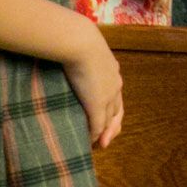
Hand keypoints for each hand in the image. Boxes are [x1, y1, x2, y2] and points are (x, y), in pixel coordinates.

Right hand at [64, 22, 124, 149]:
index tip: (106, 119)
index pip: (116, 94)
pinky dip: (96, 134)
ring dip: (104, 133)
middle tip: (106, 141)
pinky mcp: (98, 103)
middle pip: (118, 110)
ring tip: (99, 144)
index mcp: (112, 71)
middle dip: (112, 126)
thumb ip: (81, 58)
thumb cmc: (77, 41)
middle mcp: (115, 84)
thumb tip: (68, 55)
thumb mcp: (83, 51)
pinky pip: (99, 124)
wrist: (80, 42)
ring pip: (110, 119)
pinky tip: (91, 141)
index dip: (111, 108)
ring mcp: (108, 95)